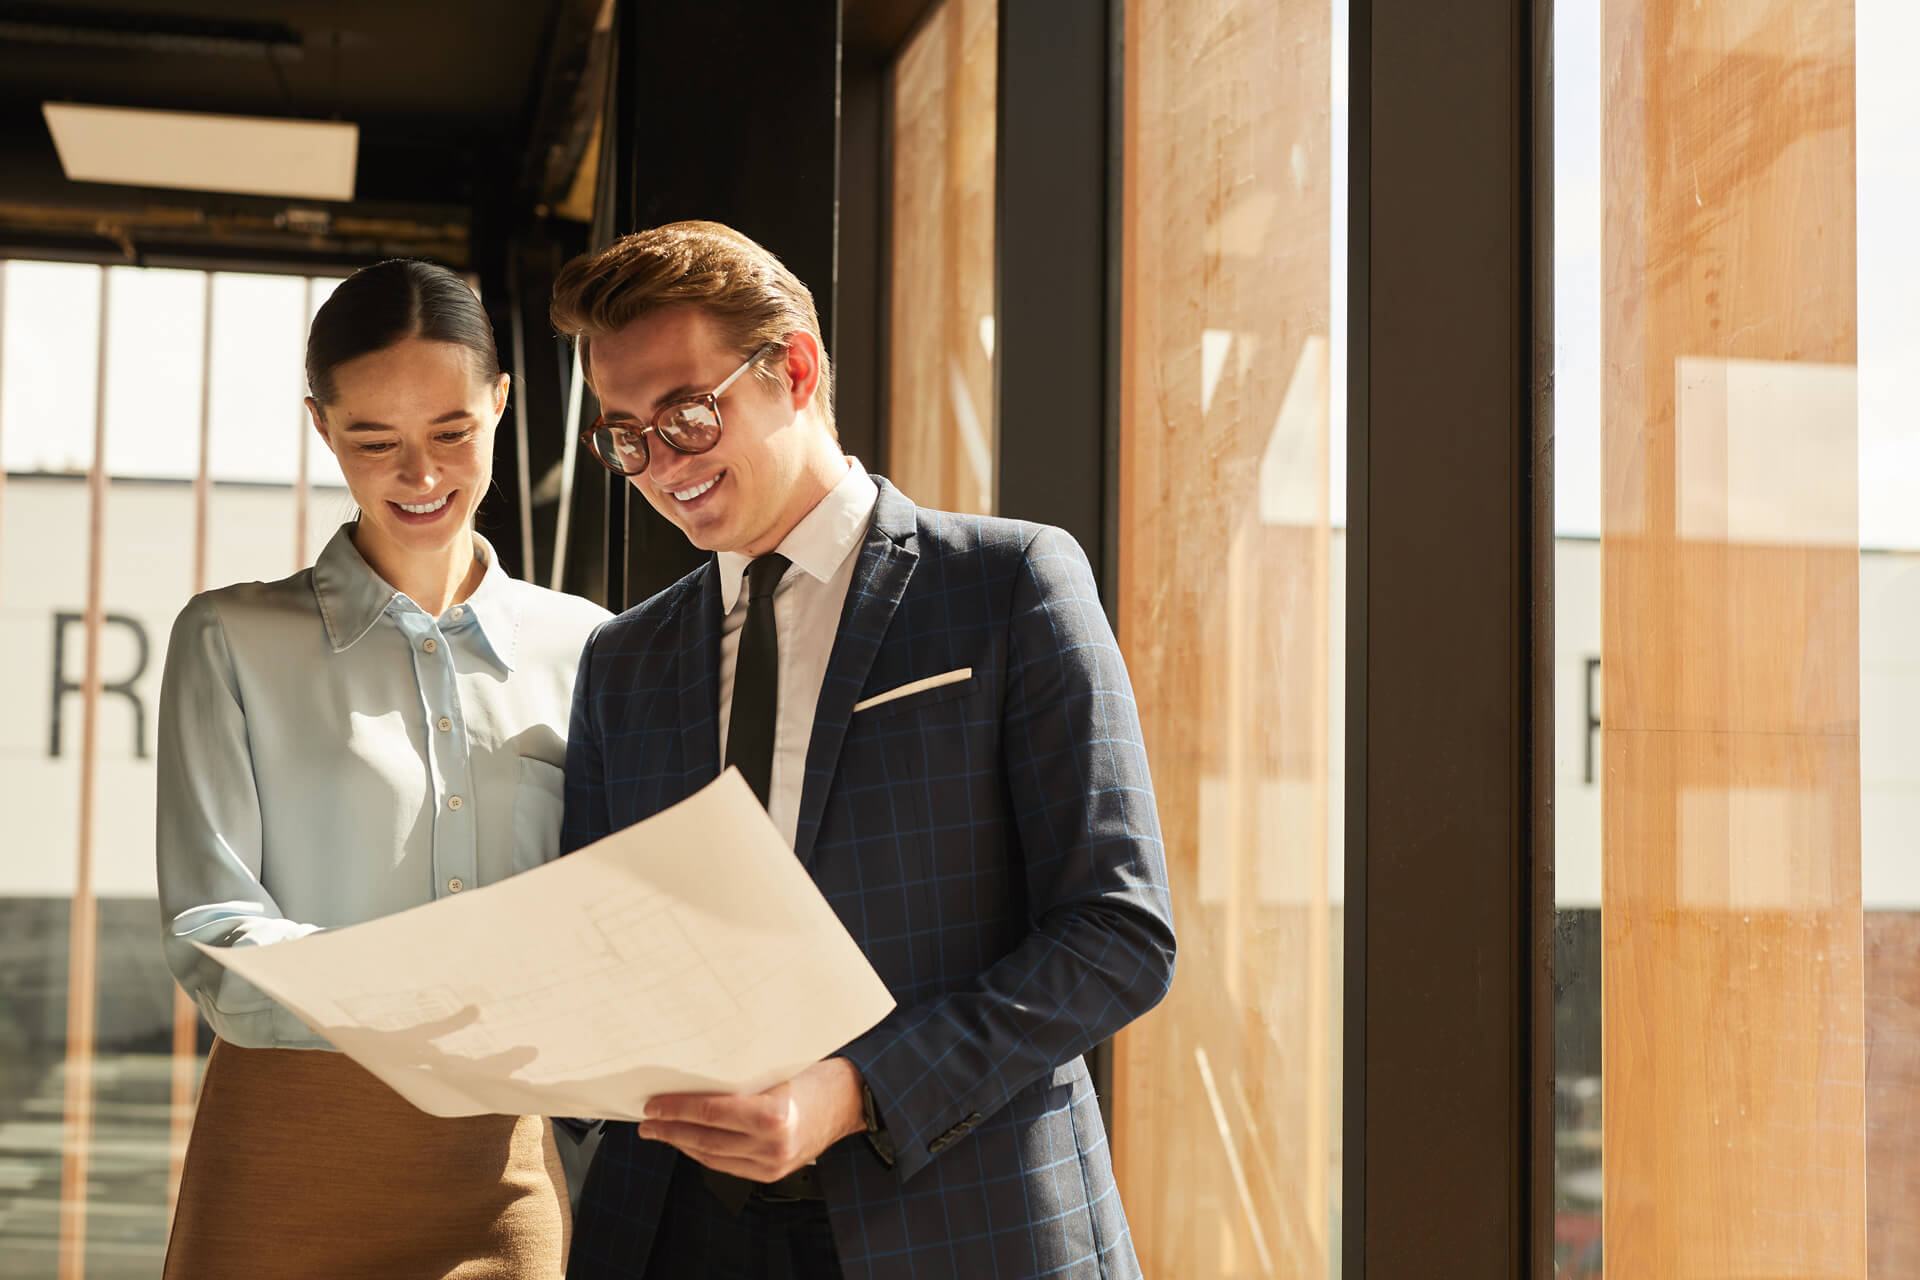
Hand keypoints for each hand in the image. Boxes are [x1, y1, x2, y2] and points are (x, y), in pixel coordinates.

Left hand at [636, 1057, 865, 1181]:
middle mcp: (772, 1144)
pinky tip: (690, 1143)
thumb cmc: (816, 1073)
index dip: (676, 1109)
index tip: (653, 1104)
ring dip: (682, 1144)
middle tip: (647, 1120)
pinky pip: (728, 1166)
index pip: (710, 1113)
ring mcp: (773, 1163)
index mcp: (773, 1113)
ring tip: (661, 1132)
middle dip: (670, 1130)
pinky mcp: (773, 1173)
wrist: (853, 1098)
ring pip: (713, 1157)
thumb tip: (691, 1072)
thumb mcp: (777, 1065)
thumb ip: (740, 1073)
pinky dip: (704, 1154)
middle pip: (706, 1139)